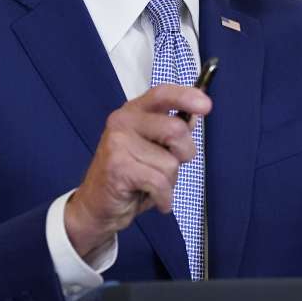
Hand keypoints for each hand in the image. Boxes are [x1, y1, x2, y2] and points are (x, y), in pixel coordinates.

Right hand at [64, 84, 211, 258]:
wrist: (96, 206)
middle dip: (184, 154)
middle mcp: (123, 121)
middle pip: (175, 130)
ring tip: (152, 184)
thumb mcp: (152, 148)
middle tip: (169, 168)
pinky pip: (159, 182)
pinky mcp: (118, 167)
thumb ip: (171, 130)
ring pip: (170, 162)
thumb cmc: (130, 176)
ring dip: (170, 181)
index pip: (162, 94)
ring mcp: (118, 143)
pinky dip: (163, 197)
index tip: (206, 106)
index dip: (186, 96)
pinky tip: (154, 199)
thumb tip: (195, 114)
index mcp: (134, 112)